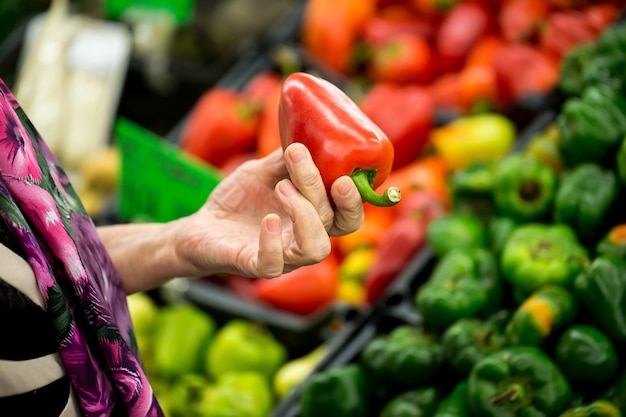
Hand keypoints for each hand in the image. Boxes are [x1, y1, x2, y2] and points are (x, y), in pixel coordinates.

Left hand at [171, 143, 363, 277]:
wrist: (202, 224)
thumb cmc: (240, 200)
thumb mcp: (264, 171)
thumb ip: (286, 160)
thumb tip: (306, 133)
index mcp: (313, 217)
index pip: (348, 217)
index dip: (354, 201)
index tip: (344, 174)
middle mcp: (304, 239)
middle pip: (333, 223)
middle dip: (321, 191)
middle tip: (299, 158)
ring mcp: (283, 256)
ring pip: (315, 249)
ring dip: (304, 213)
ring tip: (280, 186)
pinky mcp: (254, 265)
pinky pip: (273, 264)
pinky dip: (273, 241)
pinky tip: (268, 219)